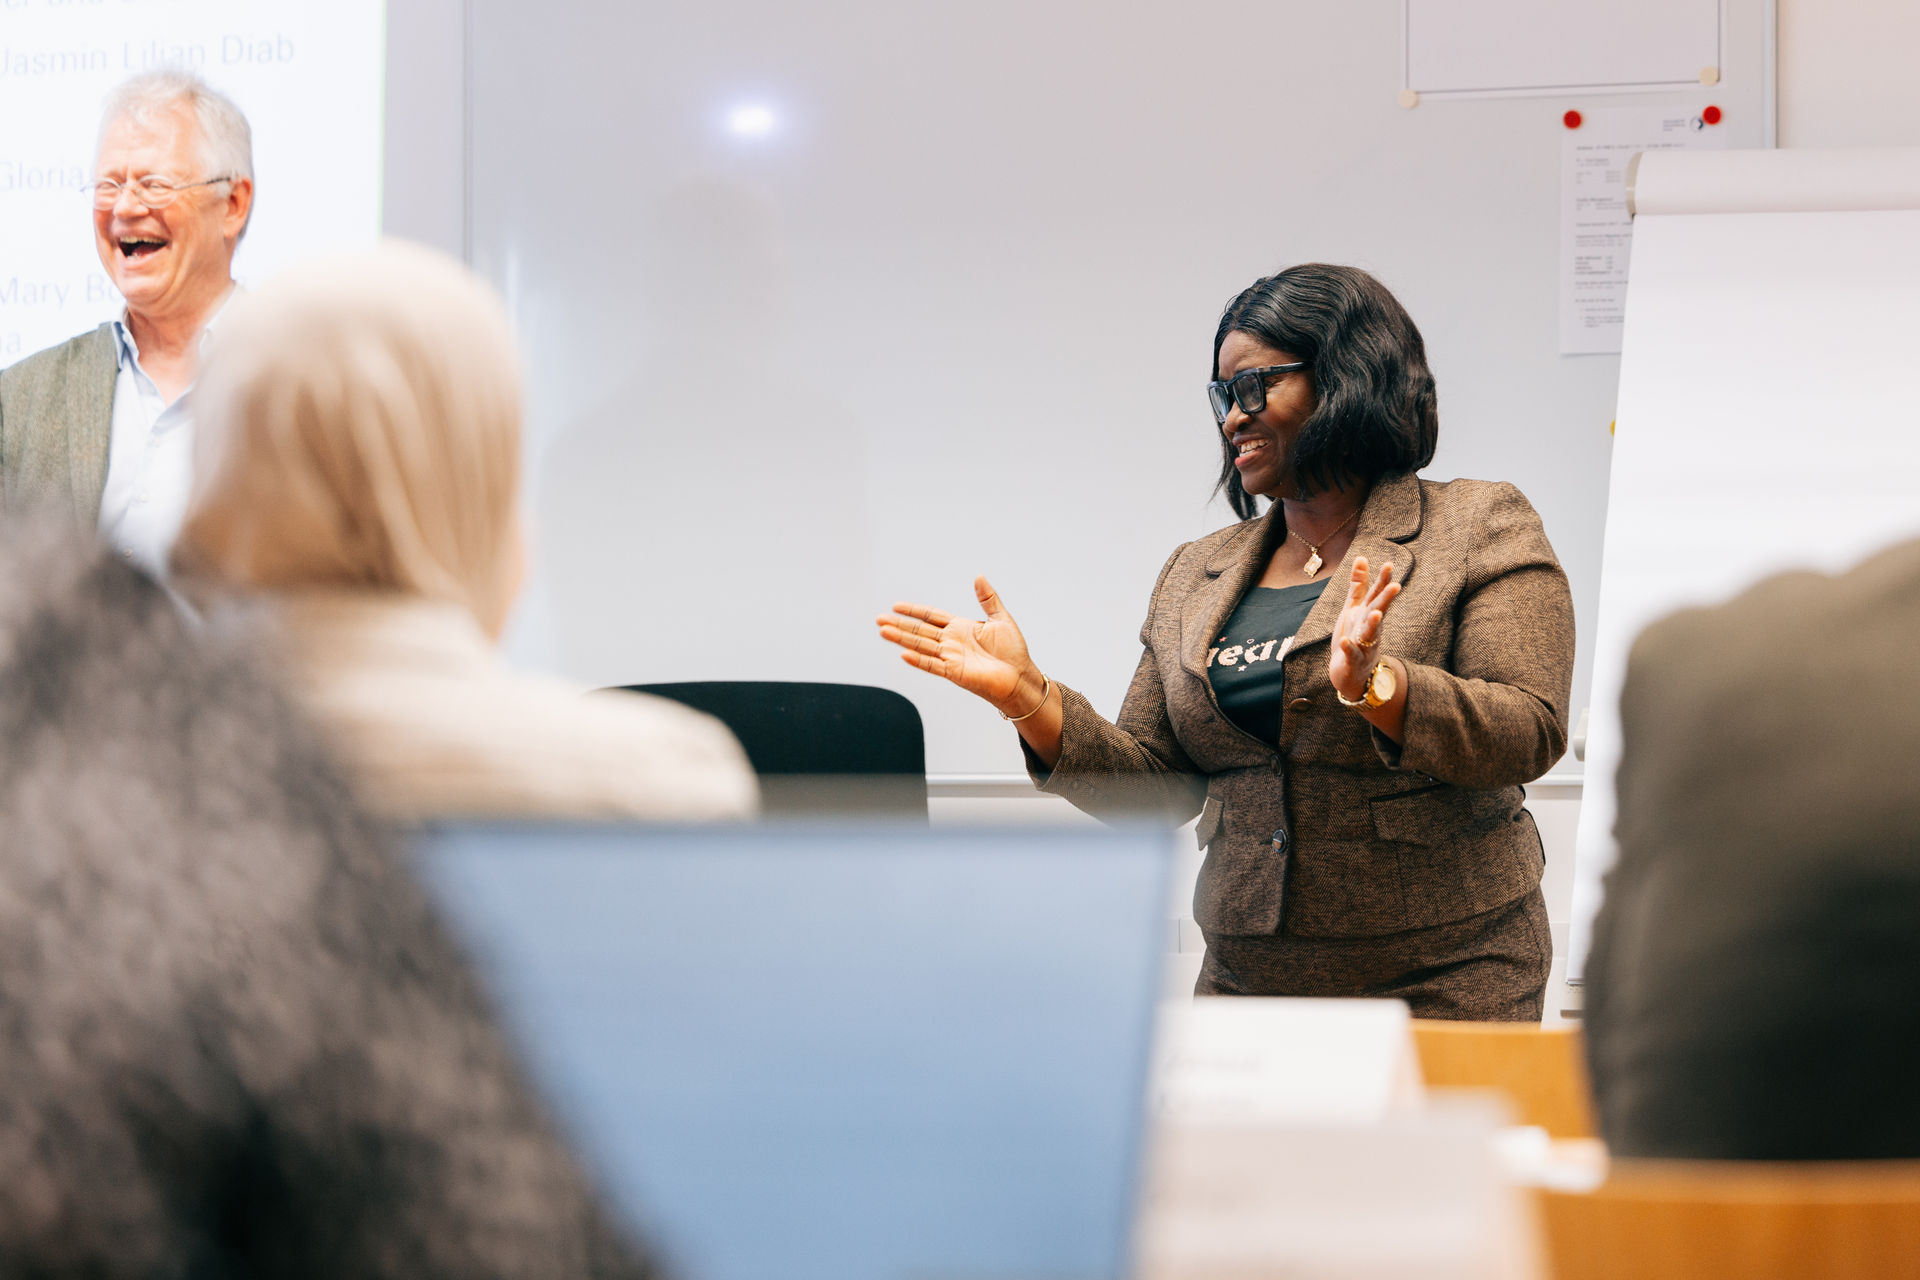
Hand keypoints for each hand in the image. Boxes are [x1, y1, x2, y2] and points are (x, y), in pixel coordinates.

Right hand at [876, 576, 1042, 714]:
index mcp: (961, 628)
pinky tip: (903, 653)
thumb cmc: (1013, 652)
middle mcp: (952, 642)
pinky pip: (933, 665)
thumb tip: (979, 577)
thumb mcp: (1000, 619)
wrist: (1020, 677)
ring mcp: (951, 658)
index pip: (932, 616)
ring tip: (883, 631)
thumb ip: (988, 599)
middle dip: (900, 624)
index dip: (914, 611)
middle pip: (920, 630)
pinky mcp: (955, 673)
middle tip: (879, 619)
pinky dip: (918, 660)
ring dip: (901, 638)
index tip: (897, 606)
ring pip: (921, 645)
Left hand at [1330, 557, 1399, 700]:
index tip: (1388, 565)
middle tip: (1395, 586)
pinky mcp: (1353, 661)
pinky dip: (1349, 648)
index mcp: (1368, 614)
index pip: (1377, 595)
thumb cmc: (1354, 635)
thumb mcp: (1354, 608)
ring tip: (1375, 613)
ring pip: (1369, 634)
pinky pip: (1351, 654)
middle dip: (1386, 600)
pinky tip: (1345, 641)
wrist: (1350, 672)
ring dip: (1373, 624)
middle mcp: (1370, 628)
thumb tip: (1361, 557)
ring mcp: (1363, 645)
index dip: (1382, 580)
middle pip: (1379, 612)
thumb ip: (1359, 585)